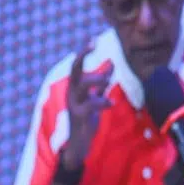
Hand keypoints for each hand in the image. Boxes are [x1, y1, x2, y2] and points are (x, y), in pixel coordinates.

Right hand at [62, 44, 113, 169]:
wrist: (78, 144)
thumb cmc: (86, 119)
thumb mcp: (95, 97)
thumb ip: (102, 82)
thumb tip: (112, 64)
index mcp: (74, 88)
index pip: (76, 67)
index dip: (84, 53)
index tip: (93, 40)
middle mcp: (71, 94)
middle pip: (75, 71)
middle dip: (83, 58)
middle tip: (94, 47)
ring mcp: (74, 105)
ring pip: (81, 85)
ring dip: (96, 80)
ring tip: (107, 82)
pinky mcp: (79, 116)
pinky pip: (90, 105)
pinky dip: (102, 102)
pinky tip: (110, 103)